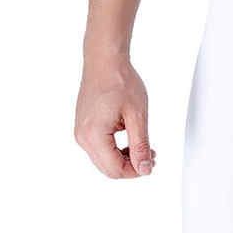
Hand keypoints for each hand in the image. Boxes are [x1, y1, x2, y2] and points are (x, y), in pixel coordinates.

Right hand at [75, 57, 154, 178]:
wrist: (105, 61)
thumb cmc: (120, 81)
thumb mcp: (137, 115)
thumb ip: (140, 145)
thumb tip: (144, 168)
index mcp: (93, 136)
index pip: (114, 169)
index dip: (136, 171)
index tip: (152, 163)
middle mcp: (82, 137)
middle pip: (107, 168)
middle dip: (131, 166)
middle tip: (151, 155)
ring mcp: (80, 132)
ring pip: (103, 159)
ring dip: (124, 157)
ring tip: (144, 145)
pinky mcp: (84, 126)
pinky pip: (99, 147)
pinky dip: (116, 148)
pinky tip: (131, 138)